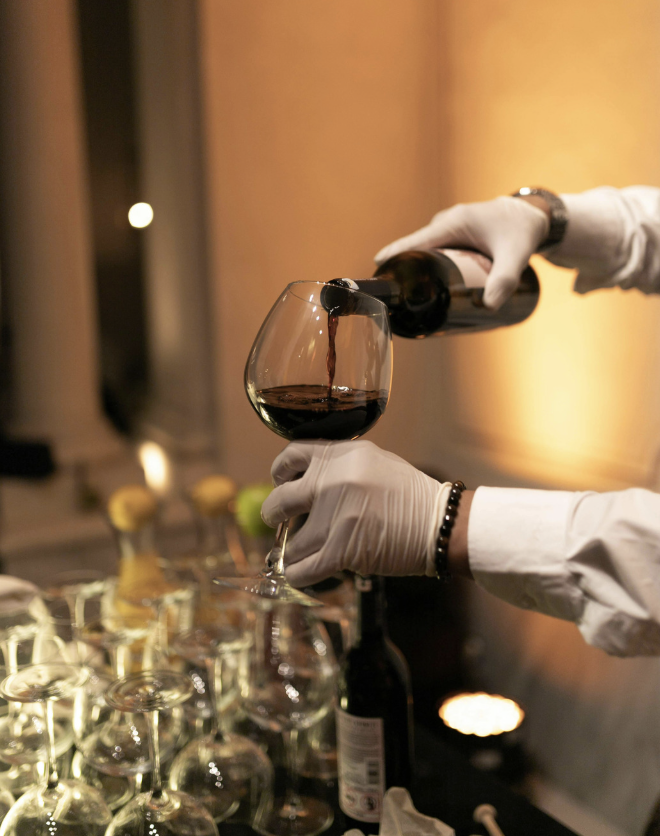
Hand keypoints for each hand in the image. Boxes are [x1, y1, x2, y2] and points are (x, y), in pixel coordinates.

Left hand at [261, 439, 450, 586]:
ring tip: (297, 554)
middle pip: (280, 500)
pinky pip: (302, 568)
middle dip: (274, 515)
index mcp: (341, 455)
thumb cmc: (411, 496)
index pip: (291, 455)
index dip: (279, 471)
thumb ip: (340, 467)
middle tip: (277, 521)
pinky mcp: (340, 549)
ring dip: (291, 552)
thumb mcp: (374, 462)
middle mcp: (332, 481)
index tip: (280, 482)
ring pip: (291, 542)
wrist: (440, 524)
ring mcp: (334, 516)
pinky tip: (298, 574)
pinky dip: (297, 574)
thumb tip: (306, 480)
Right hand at [375, 196, 549, 308]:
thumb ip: (504, 280)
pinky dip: (424, 266)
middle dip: (402, 271)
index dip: (393, 257)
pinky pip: (432, 252)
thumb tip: (490, 306)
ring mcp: (448, 229)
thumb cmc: (523, 231)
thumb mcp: (515, 256)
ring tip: (403, 296)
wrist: (534, 216)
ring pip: (424, 252)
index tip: (376, 273)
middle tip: (393, 298)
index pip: (414, 243)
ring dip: (413, 270)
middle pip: (415, 250)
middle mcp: (445, 223)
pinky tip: (420, 284)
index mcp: (452, 223)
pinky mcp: (453, 236)